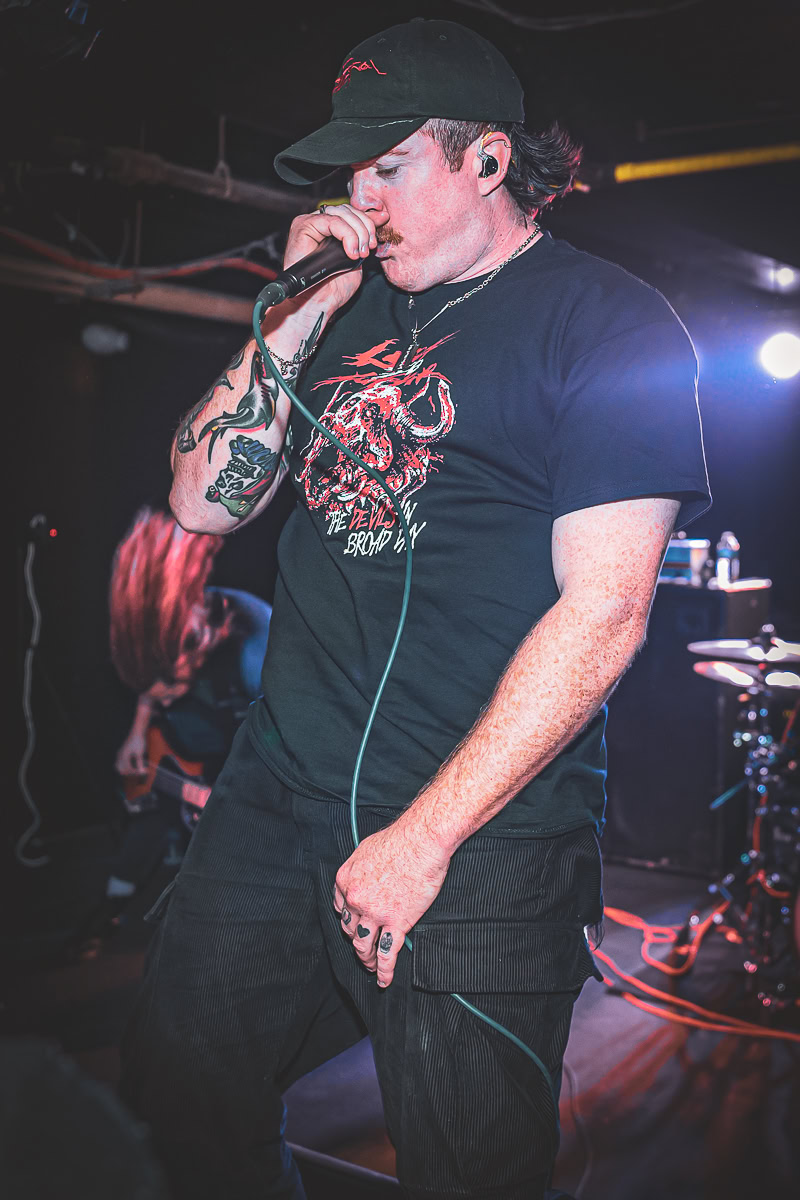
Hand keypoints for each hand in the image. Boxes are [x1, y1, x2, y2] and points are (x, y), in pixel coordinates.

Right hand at [115, 730, 146, 777]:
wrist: (137, 732)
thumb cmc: (139, 741)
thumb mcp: (140, 753)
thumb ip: (139, 763)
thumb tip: (141, 772)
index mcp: (123, 756)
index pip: (128, 769)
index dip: (136, 772)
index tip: (144, 772)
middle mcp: (120, 755)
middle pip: (121, 770)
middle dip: (130, 773)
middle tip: (139, 772)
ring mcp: (120, 753)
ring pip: (119, 766)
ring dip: (127, 770)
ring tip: (136, 770)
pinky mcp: (122, 752)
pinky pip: (120, 762)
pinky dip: (126, 766)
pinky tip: (133, 765)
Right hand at [283, 203, 378, 314]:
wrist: (318, 303)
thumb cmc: (334, 286)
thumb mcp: (358, 256)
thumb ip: (366, 236)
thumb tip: (380, 216)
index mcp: (331, 227)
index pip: (352, 212)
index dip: (368, 221)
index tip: (376, 238)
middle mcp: (319, 222)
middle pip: (347, 210)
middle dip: (364, 227)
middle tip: (369, 249)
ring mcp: (310, 223)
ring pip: (340, 213)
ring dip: (357, 233)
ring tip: (359, 254)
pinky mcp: (303, 227)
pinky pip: (330, 221)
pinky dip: (346, 235)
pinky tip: (350, 253)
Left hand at [334, 821, 450, 987]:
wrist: (422, 840)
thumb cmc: (399, 840)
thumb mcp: (365, 849)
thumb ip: (358, 868)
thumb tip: (362, 878)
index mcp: (346, 880)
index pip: (340, 908)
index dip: (348, 919)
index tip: (354, 926)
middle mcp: (356, 898)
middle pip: (350, 929)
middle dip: (356, 941)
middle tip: (363, 949)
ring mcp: (375, 912)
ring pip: (364, 945)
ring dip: (366, 960)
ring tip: (371, 966)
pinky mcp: (397, 922)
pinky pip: (388, 953)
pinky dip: (384, 971)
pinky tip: (384, 980)